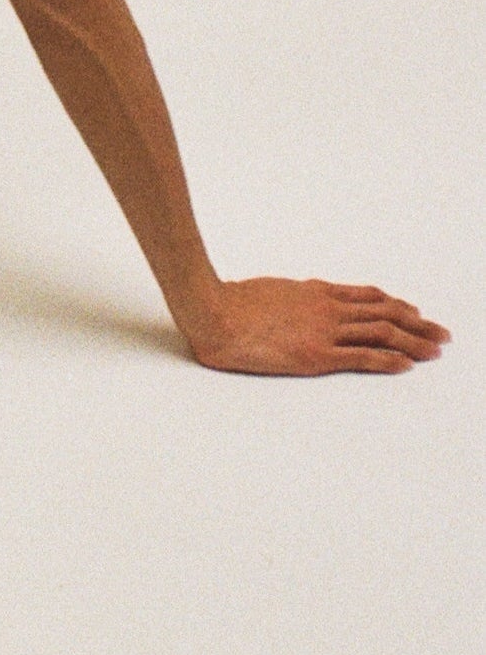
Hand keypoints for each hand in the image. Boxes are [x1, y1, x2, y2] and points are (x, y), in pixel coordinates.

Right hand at [180, 277, 448, 374]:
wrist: (212, 311)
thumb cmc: (230, 302)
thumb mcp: (267, 290)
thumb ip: (289, 296)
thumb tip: (294, 297)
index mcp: (313, 292)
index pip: (366, 297)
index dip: (394, 304)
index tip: (413, 311)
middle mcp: (326, 308)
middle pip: (383, 313)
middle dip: (416, 324)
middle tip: (441, 332)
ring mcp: (323, 331)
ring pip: (381, 332)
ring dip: (413, 340)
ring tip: (435, 349)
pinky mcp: (316, 355)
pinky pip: (362, 356)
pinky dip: (388, 359)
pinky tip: (406, 364)